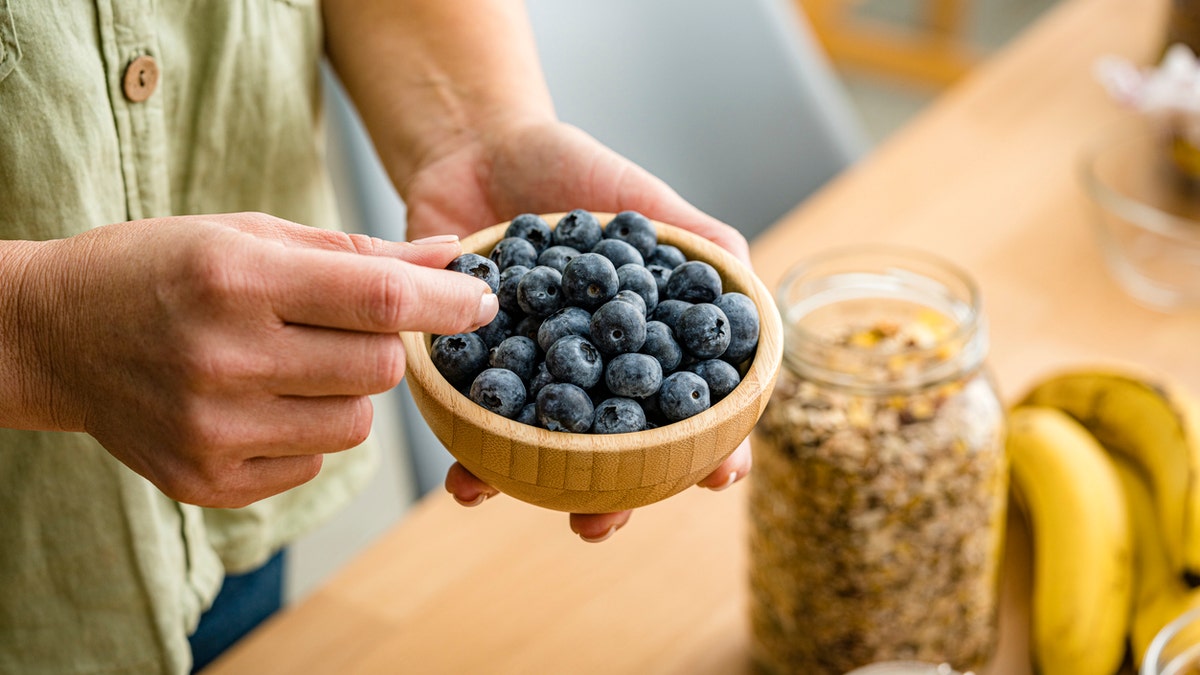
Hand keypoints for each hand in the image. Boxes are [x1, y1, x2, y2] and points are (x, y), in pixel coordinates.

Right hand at [4, 213, 495, 507]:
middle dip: (386, 344)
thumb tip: (452, 257)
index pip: (379, 300)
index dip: (446, 304)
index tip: (484, 301)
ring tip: (295, 362)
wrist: (56, 335)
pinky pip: (313, 461)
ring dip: (349, 392)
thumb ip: (356, 251)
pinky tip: (259, 400)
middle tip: (347, 324)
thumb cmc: (163, 268)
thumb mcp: (249, 234)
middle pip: (379, 368)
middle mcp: (223, 358)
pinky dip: (308, 431)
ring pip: (356, 423)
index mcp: (235, 278)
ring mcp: (212, 429)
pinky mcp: (207, 482)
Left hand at [402, 117, 752, 540]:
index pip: (685, 406)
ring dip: (540, 492)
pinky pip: (473, 423)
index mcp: (640, 340)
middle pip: (614, 449)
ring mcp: (531, 375)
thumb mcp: (641, 200)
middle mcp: (590, 369)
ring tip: (537, 515)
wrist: (475, 146)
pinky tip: (466, 478)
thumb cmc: (569, 170)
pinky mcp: (471, 370)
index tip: (718, 474)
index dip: (708, 444)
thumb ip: (698, 242)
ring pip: (543, 452)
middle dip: (615, 495)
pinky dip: (470, 457)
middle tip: (605, 522)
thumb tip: (751, 294)